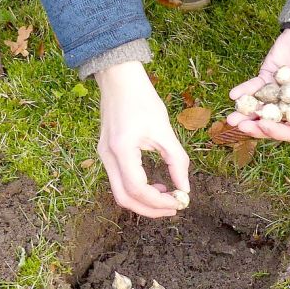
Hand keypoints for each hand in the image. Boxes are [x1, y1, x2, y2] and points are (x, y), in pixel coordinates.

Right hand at [95, 61, 190, 217]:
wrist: (120, 80)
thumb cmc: (142, 100)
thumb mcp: (164, 130)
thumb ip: (177, 160)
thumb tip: (185, 188)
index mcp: (122, 150)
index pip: (138, 189)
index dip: (159, 202)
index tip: (179, 203)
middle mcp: (107, 156)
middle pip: (124, 198)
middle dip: (149, 208)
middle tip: (173, 208)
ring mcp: (104, 156)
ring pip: (120, 192)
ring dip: (143, 200)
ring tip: (167, 195)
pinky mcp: (106, 153)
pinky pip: (119, 181)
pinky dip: (137, 189)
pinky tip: (155, 184)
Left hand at [226, 29, 289, 140]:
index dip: (277, 131)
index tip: (264, 125)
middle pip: (271, 122)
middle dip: (255, 126)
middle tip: (241, 126)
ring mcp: (276, 92)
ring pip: (258, 108)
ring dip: (244, 114)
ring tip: (231, 118)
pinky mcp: (266, 77)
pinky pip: (253, 87)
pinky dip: (243, 92)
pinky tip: (234, 96)